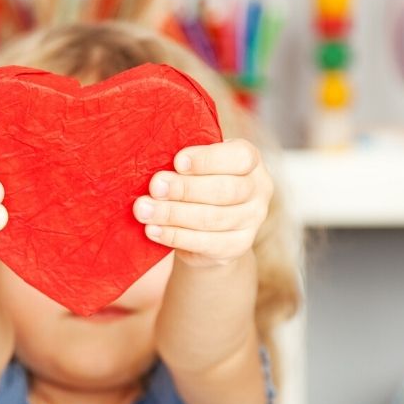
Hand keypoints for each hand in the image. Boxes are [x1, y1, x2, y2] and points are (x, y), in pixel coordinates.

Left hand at [132, 137, 271, 267]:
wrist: (208, 228)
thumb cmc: (198, 182)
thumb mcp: (197, 166)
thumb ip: (186, 162)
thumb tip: (154, 164)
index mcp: (252, 161)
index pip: (240, 157)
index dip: (208, 160)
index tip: (177, 162)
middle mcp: (259, 190)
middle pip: (225, 190)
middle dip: (185, 189)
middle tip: (155, 187)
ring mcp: (252, 221)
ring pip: (212, 219)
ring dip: (173, 214)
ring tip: (144, 210)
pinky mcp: (237, 246)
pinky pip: (204, 243)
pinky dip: (174, 236)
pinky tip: (152, 230)